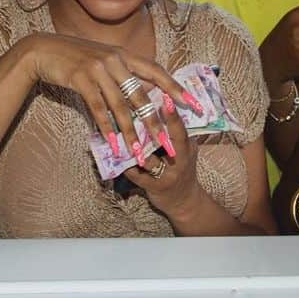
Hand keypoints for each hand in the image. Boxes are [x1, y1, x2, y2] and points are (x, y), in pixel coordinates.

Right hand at [22, 32, 191, 166]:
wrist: (43, 50)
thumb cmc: (73, 56)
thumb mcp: (101, 58)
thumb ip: (120, 72)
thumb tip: (137, 93)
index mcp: (124, 54)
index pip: (156, 71)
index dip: (175, 88)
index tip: (192, 104)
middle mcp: (115, 60)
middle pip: (141, 95)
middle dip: (155, 123)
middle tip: (167, 144)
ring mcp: (98, 69)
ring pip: (120, 107)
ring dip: (130, 133)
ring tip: (139, 154)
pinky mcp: (81, 79)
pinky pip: (98, 109)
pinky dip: (107, 129)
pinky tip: (113, 145)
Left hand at [126, 98, 200, 220]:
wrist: (185, 202)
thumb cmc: (183, 168)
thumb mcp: (186, 149)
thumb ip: (177, 131)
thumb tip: (166, 102)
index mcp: (186, 148)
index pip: (180, 129)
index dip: (173, 114)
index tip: (165, 96)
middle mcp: (178, 161)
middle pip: (165, 142)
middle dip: (151, 127)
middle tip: (135, 109)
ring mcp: (165, 175)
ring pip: (147, 158)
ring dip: (132, 145)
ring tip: (116, 129)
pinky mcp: (152, 187)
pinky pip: (135, 174)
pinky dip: (124, 163)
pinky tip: (112, 153)